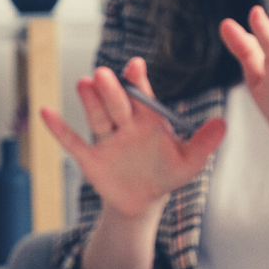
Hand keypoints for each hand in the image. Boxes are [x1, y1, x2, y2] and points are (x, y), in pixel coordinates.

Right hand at [41, 57, 226, 221]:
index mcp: (148, 119)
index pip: (142, 96)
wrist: (143, 202)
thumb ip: (204, 142)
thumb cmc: (167, 175)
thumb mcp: (189, 161)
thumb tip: (223, 124)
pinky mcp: (90, 158)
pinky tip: (45, 112)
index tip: (135, 66)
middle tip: (105, 74)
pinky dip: (58, 129)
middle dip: (111, 90)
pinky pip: (72, 142)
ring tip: (84, 83)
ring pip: (97, 117)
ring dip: (90, 101)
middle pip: (117, 104)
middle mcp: (124, 124)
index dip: (138, 81)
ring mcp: (106, 139)